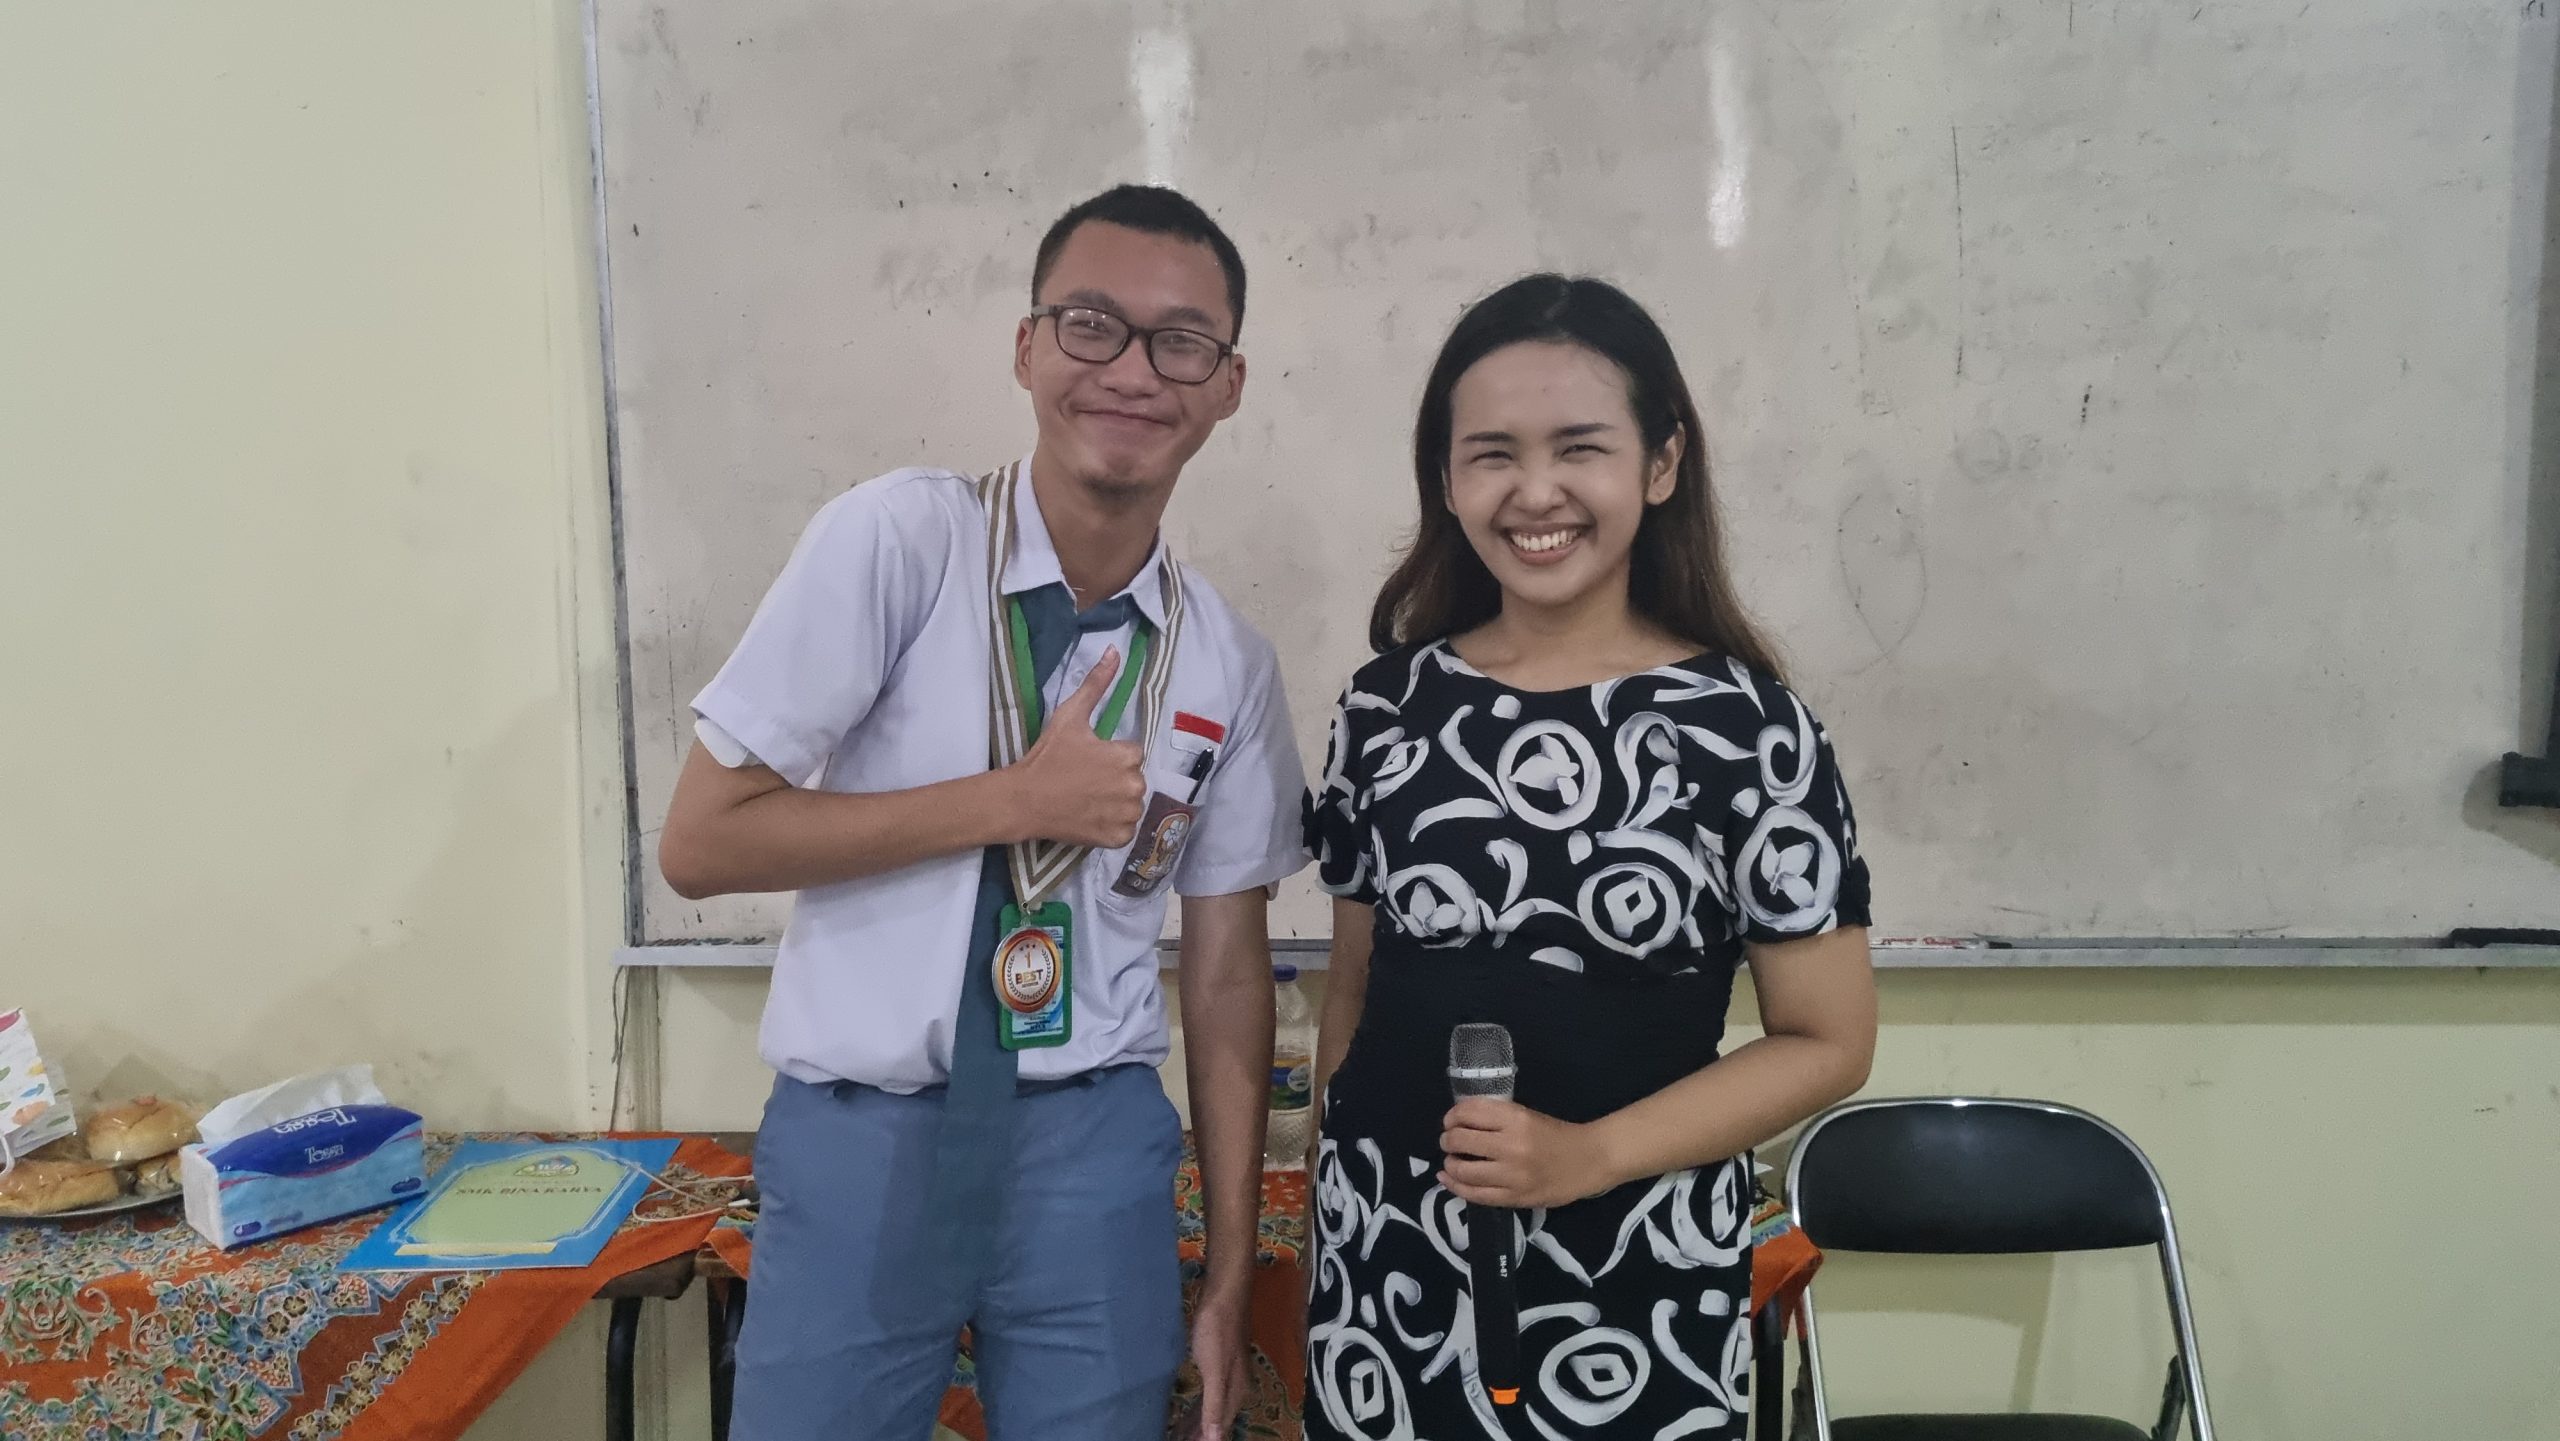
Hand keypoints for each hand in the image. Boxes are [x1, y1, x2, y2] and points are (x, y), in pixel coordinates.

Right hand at [1003, 646, 1147, 847]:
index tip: (1088, 760)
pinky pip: (1125, 830)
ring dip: (1116, 803)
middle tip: (1084, 780)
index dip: (1110, 756)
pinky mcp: (1118, 838)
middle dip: (1115, 779)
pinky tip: (1091, 817)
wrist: (1024, 800)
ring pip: (1131, 805)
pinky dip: (1112, 826)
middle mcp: (1134, 786)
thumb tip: (1114, 651)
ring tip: (1087, 799)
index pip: (1131, 754)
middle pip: (1133, 779)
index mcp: (1128, 756)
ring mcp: (1127, 815)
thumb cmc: (1047, 757)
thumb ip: (1096, 684)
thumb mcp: (1070, 715)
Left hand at [1185, 1286, 1250, 1440]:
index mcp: (1236, 1391)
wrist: (1225, 1293)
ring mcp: (1227, 1374)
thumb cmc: (1217, 1330)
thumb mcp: (1214, 1370)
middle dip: (1200, 1433)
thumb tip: (1216, 1439)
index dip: (1205, 1439)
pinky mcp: (1218, 1362)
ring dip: (1196, 1423)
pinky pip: (1207, 1394)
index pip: (1220, 1426)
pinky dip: (1197, 1407)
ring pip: (1211, 1407)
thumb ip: (1215, 1405)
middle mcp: (1235, 1386)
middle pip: (1217, 1419)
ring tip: (1178, 1434)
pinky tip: (1188, 1409)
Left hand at [1438, 1098, 1616, 1210]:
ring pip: (1463, 1170)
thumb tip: (1458, 1122)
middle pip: (1461, 1140)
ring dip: (1450, 1164)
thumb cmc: (1556, 1134)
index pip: (1469, 1113)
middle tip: (1449, 1141)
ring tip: (1452, 1161)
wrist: (1589, 1161)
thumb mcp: (1526, 1115)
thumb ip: (1495, 1118)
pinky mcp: (1514, 1198)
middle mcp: (1511, 1146)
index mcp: (1516, 1119)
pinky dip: (1455, 1186)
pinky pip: (1475, 1195)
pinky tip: (1448, 1179)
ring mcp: (1512, 1175)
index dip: (1453, 1116)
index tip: (1451, 1120)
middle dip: (1448, 1140)